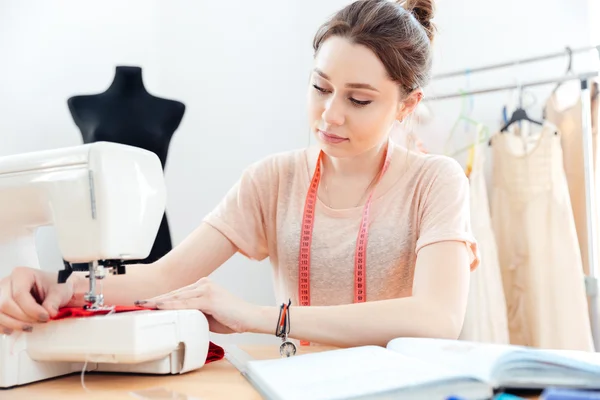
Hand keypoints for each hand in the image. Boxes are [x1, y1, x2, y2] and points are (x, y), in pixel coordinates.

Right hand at [0, 267, 74, 334]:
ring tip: (30, 327)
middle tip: (40, 322)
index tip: (45, 317)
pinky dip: (3, 327)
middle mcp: (7, 282)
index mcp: (22, 274)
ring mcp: (0, 294)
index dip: (31, 309)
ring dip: (13, 324)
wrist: (53, 291)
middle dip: (23, 317)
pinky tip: (15, 329)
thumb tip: (49, 313)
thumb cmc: (54, 287)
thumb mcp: (59, 292)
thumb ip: (53, 302)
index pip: (19, 294)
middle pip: (5, 304)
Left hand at [135, 277, 260, 333]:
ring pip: (177, 297)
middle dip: (155, 299)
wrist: (250, 318)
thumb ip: (194, 313)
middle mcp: (203, 284)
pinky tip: (159, 307)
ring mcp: (206, 289)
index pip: (177, 294)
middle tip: (138, 303)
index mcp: (203, 286)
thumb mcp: (208, 315)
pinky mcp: (208, 298)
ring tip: (143, 305)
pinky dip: (170, 305)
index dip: (160, 299)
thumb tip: (179, 317)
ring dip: (158, 302)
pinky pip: (185, 303)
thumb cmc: (232, 318)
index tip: (146, 303)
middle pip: (174, 293)